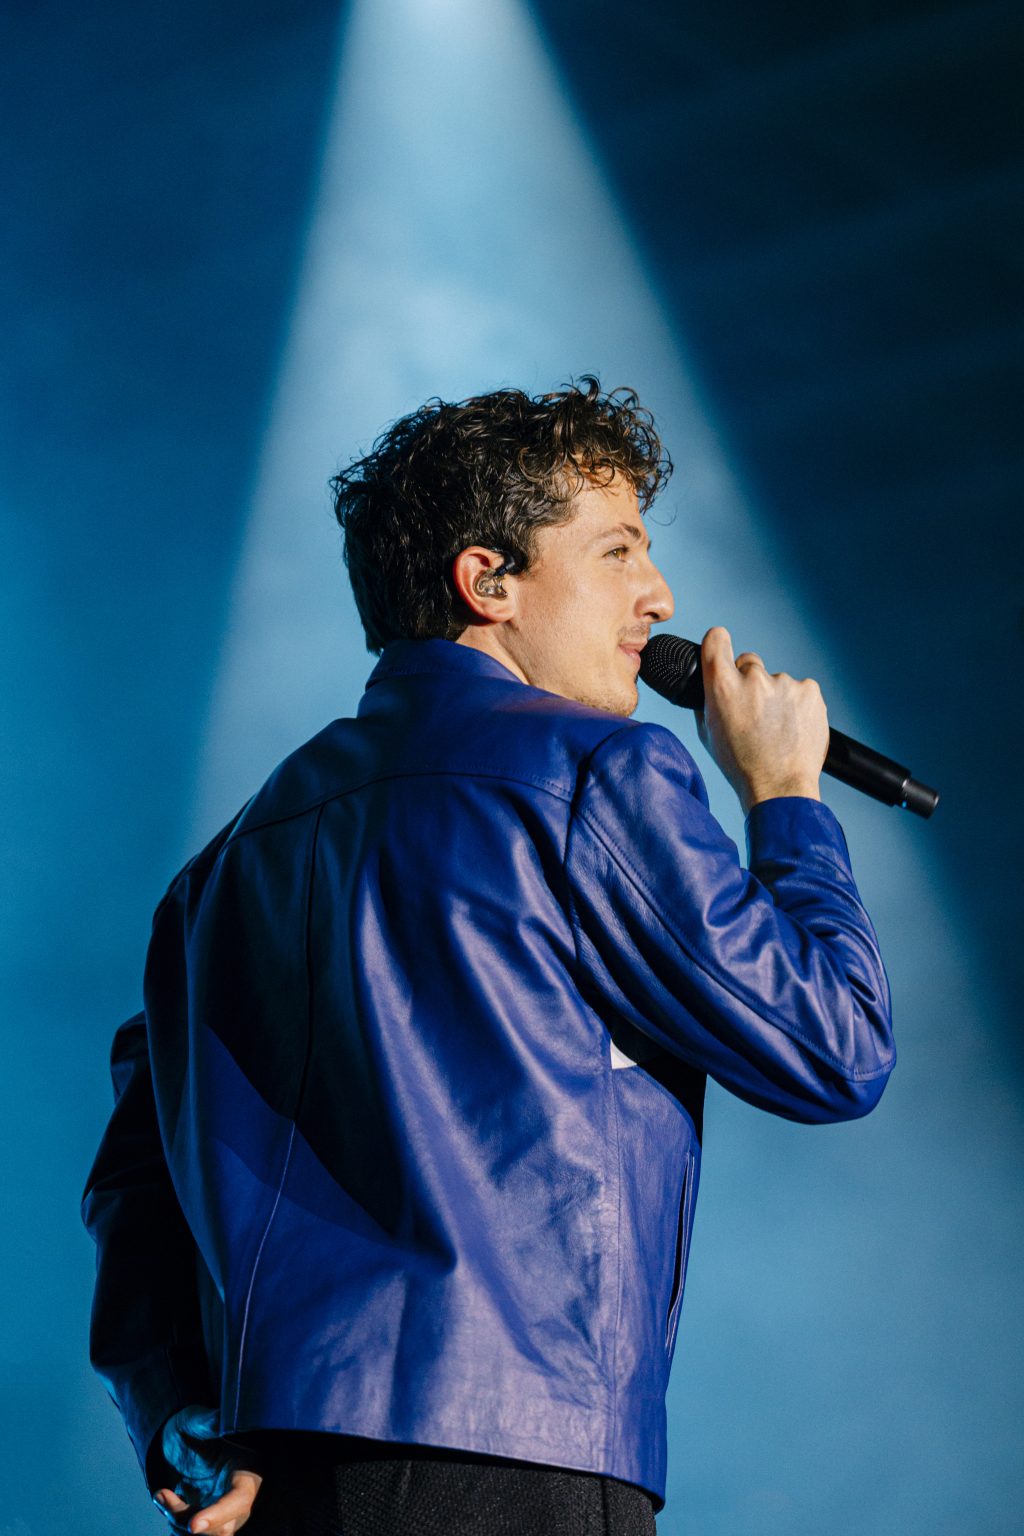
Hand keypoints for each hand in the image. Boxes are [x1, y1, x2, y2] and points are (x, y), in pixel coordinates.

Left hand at [152, 1403, 263, 1534]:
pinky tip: (165, 1498)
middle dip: (188, 1519)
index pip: (239, 1500)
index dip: (218, 1514)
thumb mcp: (201, 1421)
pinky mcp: (205, 1522)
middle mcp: (238, 1500)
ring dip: (176, 1520)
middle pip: (222, 1530)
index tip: (193, 1525)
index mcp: (247, 1473)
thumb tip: (219, 1420)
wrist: (182, 1439)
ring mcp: (222, 1515)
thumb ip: (210, 1423)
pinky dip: (174, 1524)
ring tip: (162, 1493)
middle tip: (163, 1495)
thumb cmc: (196, 1426)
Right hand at [694, 626, 827, 814]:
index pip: (716, 639)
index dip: (718, 644)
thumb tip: (707, 684)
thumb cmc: (741, 764)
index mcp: (723, 686)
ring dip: (775, 697)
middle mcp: (754, 678)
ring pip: (776, 681)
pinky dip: (796, 704)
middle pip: (749, 662)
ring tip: (776, 729)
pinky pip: (799, 690)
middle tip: (753, 713)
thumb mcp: (708, 734)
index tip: (720, 647)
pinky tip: (792, 727)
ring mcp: (785, 683)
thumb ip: (706, 702)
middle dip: (749, 681)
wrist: (780, 787)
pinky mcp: (810, 691)